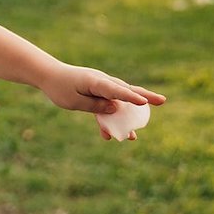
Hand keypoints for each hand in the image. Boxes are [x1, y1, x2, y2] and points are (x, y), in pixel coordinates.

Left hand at [40, 63, 165, 139]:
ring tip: (134, 136)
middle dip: (145, 97)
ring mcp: (102, 88)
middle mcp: (103, 83)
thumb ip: (95, 105)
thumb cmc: (59, 88)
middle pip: (127, 91)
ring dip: (129, 116)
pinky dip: (111, 119)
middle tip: (163, 101)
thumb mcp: (74, 101)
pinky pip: (109, 106)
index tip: (144, 102)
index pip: (116, 90)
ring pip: (120, 101)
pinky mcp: (98, 94)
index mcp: (96, 82)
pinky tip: (108, 135)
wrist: (50, 76)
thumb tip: (116, 109)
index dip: (130, 97)